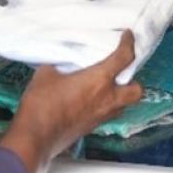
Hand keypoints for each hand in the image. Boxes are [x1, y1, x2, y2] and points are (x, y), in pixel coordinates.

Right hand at [0, 31, 142, 172]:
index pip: (124, 58)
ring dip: (120, 95)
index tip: (127, 35)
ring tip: (107, 86)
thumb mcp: (47, 74)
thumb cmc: (42, 103)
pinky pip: (108, 114)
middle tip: (122, 72)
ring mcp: (101, 117)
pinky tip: (91, 101)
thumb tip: (61, 67)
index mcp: (99, 80)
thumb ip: (60, 66)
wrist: (35, 137)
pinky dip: (105, 106)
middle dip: (134, 80)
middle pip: (136, 91)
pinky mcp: (92, 128)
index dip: (129, 43)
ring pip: (124, 105)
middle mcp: (107, 99)